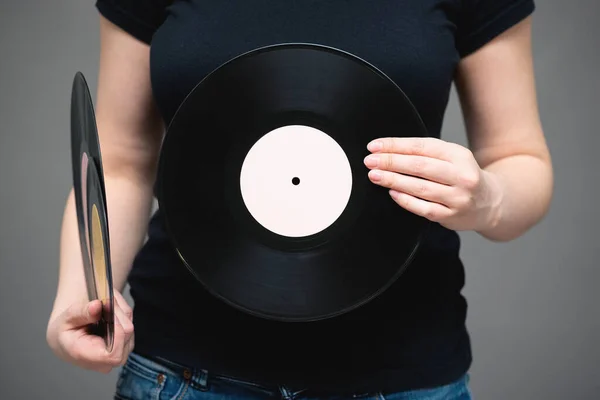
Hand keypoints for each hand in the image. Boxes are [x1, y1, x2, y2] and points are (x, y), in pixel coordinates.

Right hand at [46, 290, 133, 373]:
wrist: (67, 337)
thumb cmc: (65, 331)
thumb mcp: (67, 318)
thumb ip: (82, 312)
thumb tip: (97, 306)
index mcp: (87, 357)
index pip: (114, 354)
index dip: (117, 333)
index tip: (108, 314)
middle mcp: (105, 361)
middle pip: (125, 336)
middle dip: (117, 315)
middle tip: (103, 303)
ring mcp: (117, 355)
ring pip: (129, 328)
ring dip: (119, 313)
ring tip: (103, 308)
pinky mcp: (125, 346)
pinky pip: (131, 325)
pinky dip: (122, 315)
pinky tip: (109, 313)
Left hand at [363, 137, 501, 231]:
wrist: (491, 203)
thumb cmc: (462, 176)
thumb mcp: (452, 158)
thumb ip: (426, 153)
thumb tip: (388, 150)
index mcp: (459, 155)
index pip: (422, 147)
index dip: (395, 146)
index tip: (374, 146)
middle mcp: (461, 175)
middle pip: (420, 166)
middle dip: (391, 162)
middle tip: (370, 161)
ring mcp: (458, 197)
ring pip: (420, 187)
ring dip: (394, 181)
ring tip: (375, 176)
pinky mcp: (451, 216)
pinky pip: (424, 208)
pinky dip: (406, 200)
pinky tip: (392, 193)